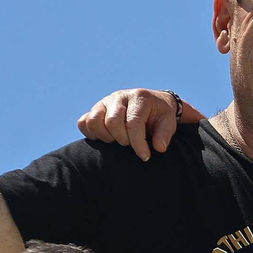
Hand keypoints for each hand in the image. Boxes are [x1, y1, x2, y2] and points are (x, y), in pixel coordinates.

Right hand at [77, 89, 201, 160]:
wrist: (152, 104)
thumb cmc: (160, 115)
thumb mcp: (169, 121)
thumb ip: (165, 133)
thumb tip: (158, 147)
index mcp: (139, 97)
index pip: (134, 122)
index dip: (138, 143)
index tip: (145, 156)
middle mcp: (119, 96)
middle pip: (112, 122)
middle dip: (123, 139)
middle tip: (131, 144)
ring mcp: (104, 102)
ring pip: (94, 121)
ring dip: (105, 137)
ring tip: (118, 141)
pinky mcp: (96, 110)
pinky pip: (83, 122)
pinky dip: (91, 133)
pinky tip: (106, 138)